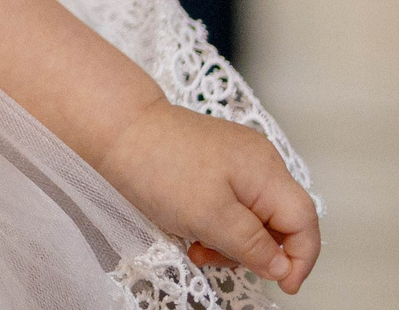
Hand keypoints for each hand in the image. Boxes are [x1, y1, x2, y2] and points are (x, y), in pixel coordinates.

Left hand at [98, 102, 319, 292]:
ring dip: (227, 240)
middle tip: (212, 257)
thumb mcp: (210, 217)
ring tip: (194, 244)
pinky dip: (213, 223)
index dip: (300, 259)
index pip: (304, 222)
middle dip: (252, 250)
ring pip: (250, 217)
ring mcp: (234, 160)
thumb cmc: (155, 165)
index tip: (284, 286)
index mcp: (265, 170)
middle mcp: (257, 161)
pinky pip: (227, 204)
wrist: (111, 127)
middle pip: (277, 222)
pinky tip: (188, 227)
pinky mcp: (211, 162)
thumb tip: (282, 267)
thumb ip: (253, 246)